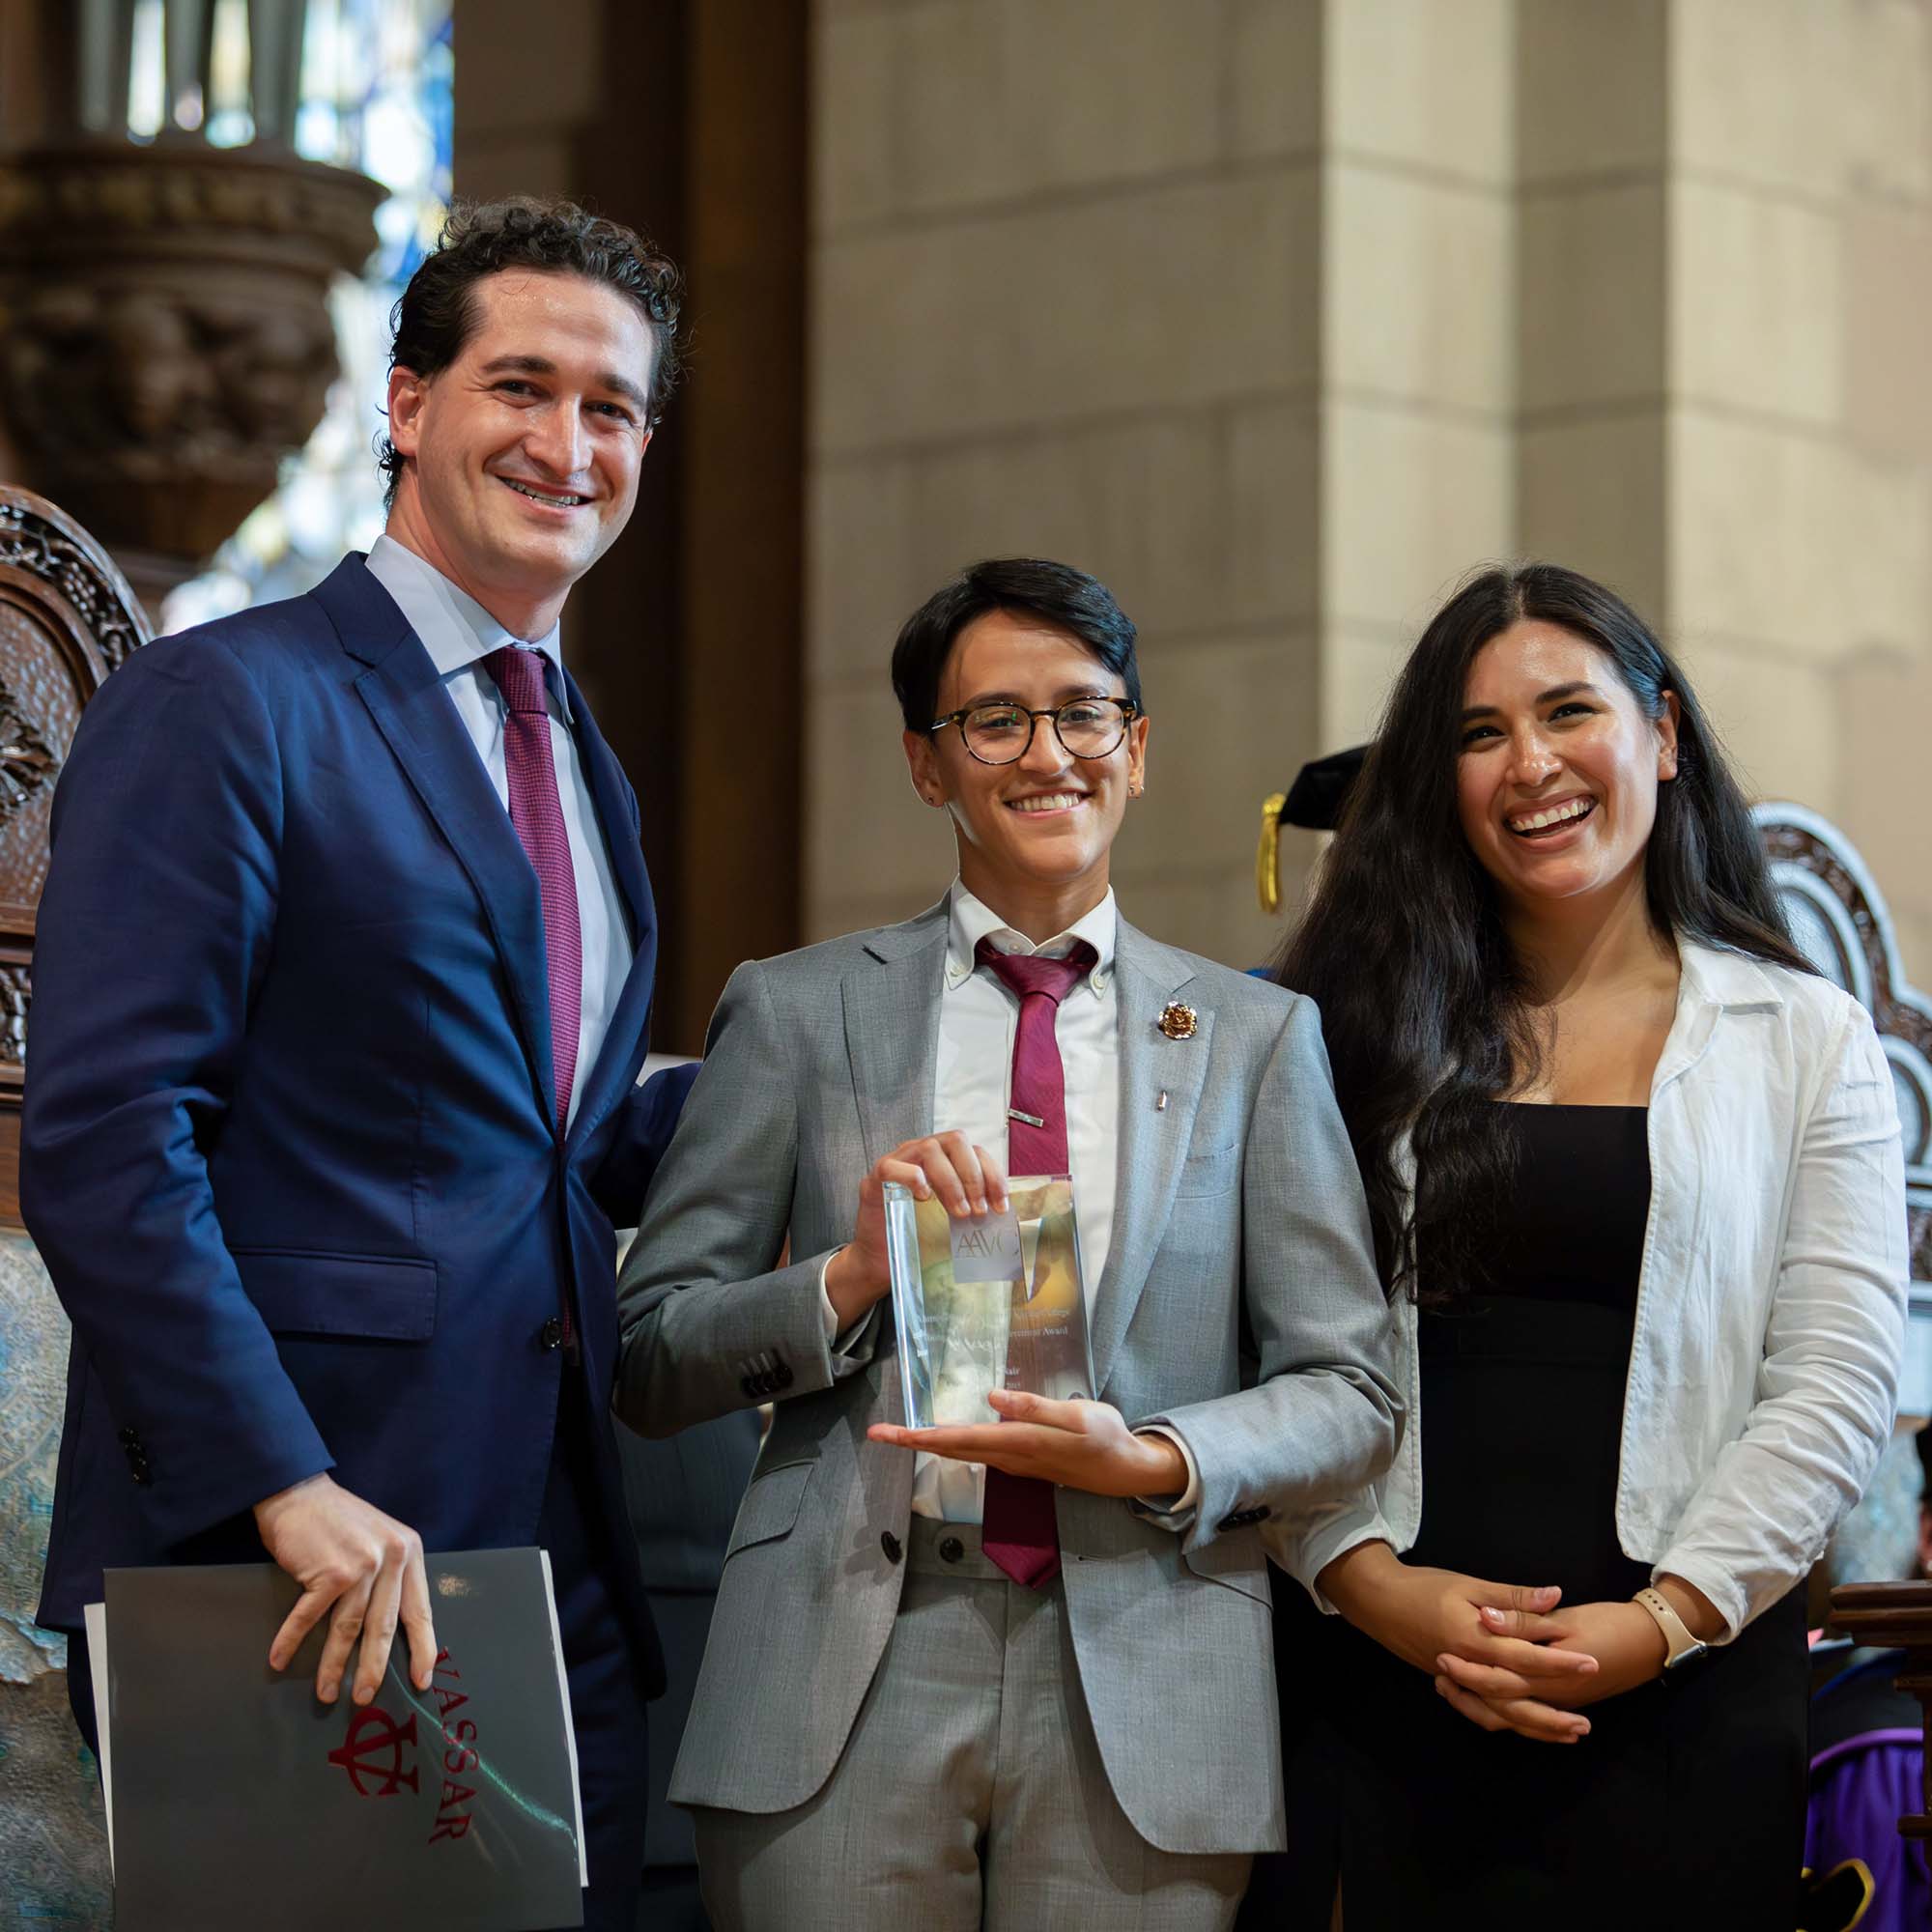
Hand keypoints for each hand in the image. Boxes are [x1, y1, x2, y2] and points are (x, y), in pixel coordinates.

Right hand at [253, 1473, 436, 1705]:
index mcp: (409, 1553)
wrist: (299, 1492)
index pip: (420, 1611)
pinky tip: (279, 1659)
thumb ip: (390, 1577)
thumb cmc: (338, 1521)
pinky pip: (308, 1617)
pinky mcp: (328, 1572)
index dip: (422, 1649)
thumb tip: (388, 1633)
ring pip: (348, 1629)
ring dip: (333, 1665)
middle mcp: (391, 1559)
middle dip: (373, 1669)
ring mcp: (360, 1566)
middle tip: (364, 1698)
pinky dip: (292, 1641)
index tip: (422, 1680)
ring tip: (326, 1693)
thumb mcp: (379, 1541)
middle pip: (384, 1628)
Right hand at [824, 1131, 1007, 1330]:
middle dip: (973, 1176)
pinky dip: (912, 1178)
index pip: (976, 1151)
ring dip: (950, 1181)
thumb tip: (1006, 1214)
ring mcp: (898, 1161)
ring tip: (958, 1213)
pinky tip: (924, 1198)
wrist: (882, 1258)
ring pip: (929, 1148)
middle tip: (978, 1211)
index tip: (1000, 1206)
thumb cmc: (920, 1235)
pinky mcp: (876, 1178)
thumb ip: (974, 1208)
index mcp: (945, 1159)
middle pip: (955, 1141)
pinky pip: (893, 1166)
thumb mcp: (954, 1220)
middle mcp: (922, 1152)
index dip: (993, 1175)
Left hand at [868, 1389, 1187, 1498]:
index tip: (890, 1434)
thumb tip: (991, 1399)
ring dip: (931, 1443)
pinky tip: (945, 1434)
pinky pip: (977, 1452)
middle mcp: (1010, 1457)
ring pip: (962, 1452)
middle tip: (878, 1433)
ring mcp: (1014, 1462)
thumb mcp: (1077, 1416)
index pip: (959, 1439)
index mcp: (1020, 1442)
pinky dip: (953, 1443)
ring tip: (902, 1431)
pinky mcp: (1021, 1460)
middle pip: (952, 1449)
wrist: (1125, 1471)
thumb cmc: (1105, 1438)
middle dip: (914, 1442)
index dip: (921, 1437)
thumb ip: (1034, 1407)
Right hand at [1317, 1542, 1599, 1741]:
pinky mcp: (1453, 1685)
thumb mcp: (1469, 1585)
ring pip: (1501, 1714)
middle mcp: (1468, 1669)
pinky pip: (1484, 1712)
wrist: (1378, 1602)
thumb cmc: (1424, 1587)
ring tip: (1569, 1733)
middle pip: (1516, 1699)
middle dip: (1553, 1710)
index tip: (1592, 1664)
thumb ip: (1512, 1598)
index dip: (1560, 1662)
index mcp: (1474, 1640)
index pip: (1525, 1657)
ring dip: (1536, 1726)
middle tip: (1588, 1722)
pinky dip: (1509, 1722)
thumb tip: (1555, 1597)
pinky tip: (1530, 1725)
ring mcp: (1459, 1682)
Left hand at [1434, 1598, 1667, 1741]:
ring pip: (1513, 1719)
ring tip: (1452, 1689)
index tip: (1440, 1658)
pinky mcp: (1564, 1701)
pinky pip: (1527, 1717)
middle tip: (1439, 1678)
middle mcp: (1553, 1697)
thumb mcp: (1566, 1619)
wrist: (1650, 1641)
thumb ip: (1525, 1620)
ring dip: (1481, 1707)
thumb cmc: (1608, 1625)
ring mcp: (1559, 1703)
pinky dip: (1503, 1712)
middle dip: (1468, 1695)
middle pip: (1501, 1707)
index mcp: (1550, 1676)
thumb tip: (1487, 1618)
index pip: (1499, 1681)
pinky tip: (1485, 1699)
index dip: (1468, 1672)